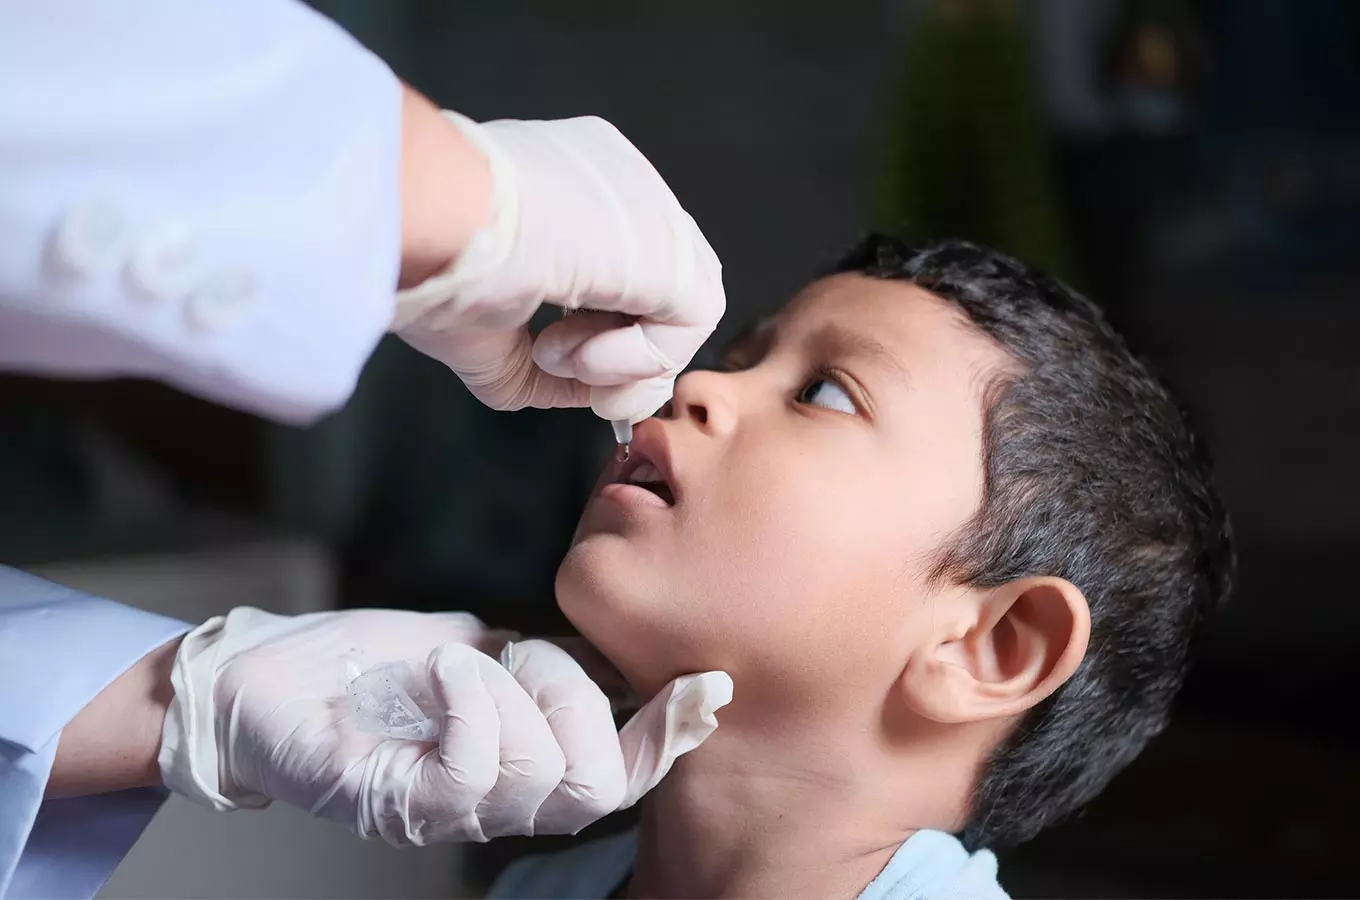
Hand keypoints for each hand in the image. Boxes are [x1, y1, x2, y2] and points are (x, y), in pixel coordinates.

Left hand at [159, 607, 730, 843]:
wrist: (265, 680)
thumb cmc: (369, 667)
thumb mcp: (479, 649)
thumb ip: (545, 662)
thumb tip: (610, 655)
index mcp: (524, 769)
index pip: (620, 776)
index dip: (668, 738)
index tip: (703, 683)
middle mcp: (497, 807)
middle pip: (596, 785)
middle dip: (576, 698)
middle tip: (522, 654)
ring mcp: (448, 812)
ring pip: (541, 771)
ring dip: (514, 688)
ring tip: (465, 660)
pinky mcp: (400, 804)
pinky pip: (474, 765)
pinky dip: (471, 697)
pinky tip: (443, 670)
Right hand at [392, 113, 724, 423]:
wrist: (427, 217)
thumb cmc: (428, 255)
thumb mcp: (485, 328)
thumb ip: (544, 365)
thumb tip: (584, 393)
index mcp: (569, 177)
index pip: (617, 262)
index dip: (596, 329)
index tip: (549, 357)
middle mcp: (617, 179)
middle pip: (656, 285)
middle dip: (622, 352)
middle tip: (572, 376)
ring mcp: (648, 201)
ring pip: (679, 306)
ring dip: (625, 361)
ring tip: (563, 360)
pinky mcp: (670, 242)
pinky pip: (692, 319)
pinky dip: (640, 360)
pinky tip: (583, 357)